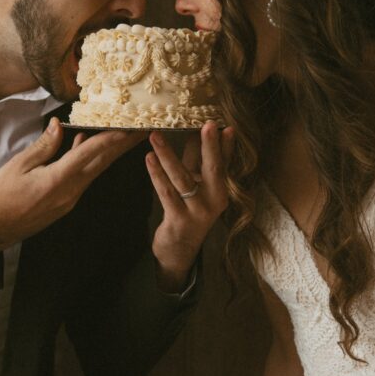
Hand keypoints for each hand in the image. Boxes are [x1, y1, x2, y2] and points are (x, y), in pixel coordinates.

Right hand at [0, 117, 142, 252]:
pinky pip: (83, 177)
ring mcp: (70, 198)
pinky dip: (90, 161)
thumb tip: (58, 125)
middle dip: (122, 145)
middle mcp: (71, 190)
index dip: (110, 138)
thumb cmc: (3, 195)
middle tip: (142, 130)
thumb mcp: (19, 165)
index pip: (90, 154)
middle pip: (102, 163)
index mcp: (59, 178)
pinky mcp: (66, 202)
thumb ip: (43, 146)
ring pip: (95, 170)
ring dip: (111, 153)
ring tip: (126, 137)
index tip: (128, 127)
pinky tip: (89, 147)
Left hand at [146, 121, 234, 290]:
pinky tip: (149, 159)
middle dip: (210, 146)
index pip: (225, 162)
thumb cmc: (189, 209)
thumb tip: (198, 130)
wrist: (180, 250)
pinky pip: (166, 193)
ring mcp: (197, 212)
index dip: (225, 144)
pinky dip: (157, 174)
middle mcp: (215, 201)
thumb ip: (199, 159)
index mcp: (221, 189)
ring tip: (155, 136)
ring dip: (168, 155)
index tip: (225, 125)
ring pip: (183, 179)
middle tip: (207, 125)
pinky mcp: (179, 220)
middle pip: (213, 168)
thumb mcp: (197, 184)